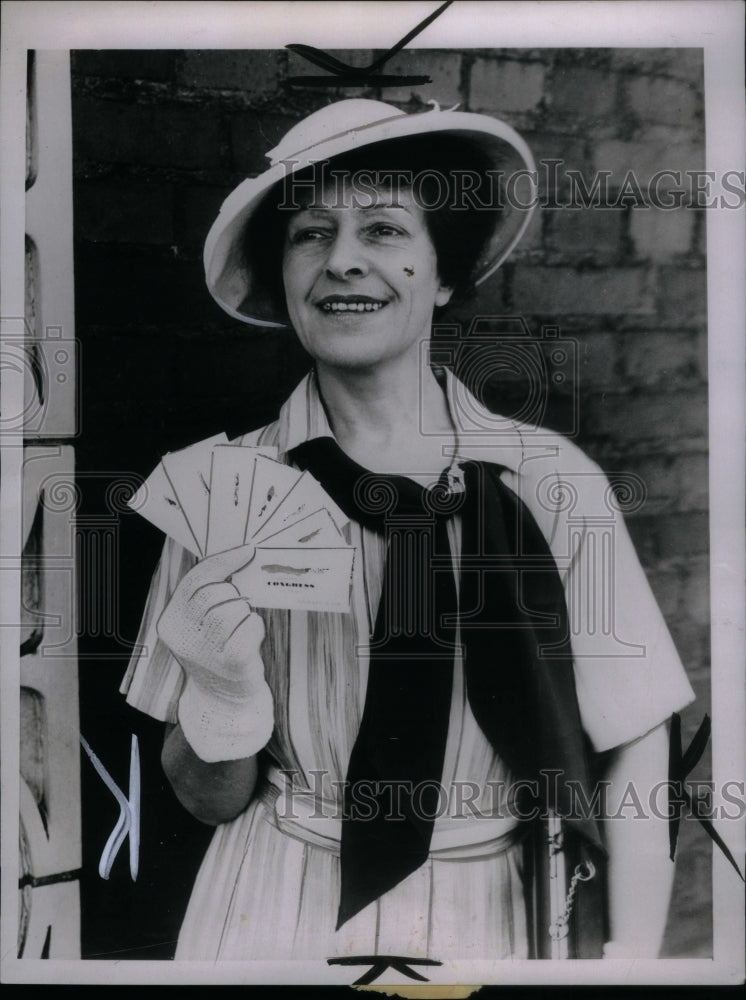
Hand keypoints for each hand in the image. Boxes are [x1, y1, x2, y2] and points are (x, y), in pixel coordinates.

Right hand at [156, 544, 274, 761]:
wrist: (223, 703)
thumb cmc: (216, 653)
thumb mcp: (201, 624)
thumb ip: (208, 595)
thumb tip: (241, 555)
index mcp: (171, 622)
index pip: (195, 581)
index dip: (223, 561)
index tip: (246, 551)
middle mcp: (182, 636)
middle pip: (216, 592)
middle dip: (234, 595)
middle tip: (236, 613)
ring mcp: (205, 650)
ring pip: (235, 607)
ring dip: (245, 614)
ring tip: (239, 632)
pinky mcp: (231, 661)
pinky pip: (252, 624)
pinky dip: (256, 629)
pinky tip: (248, 642)